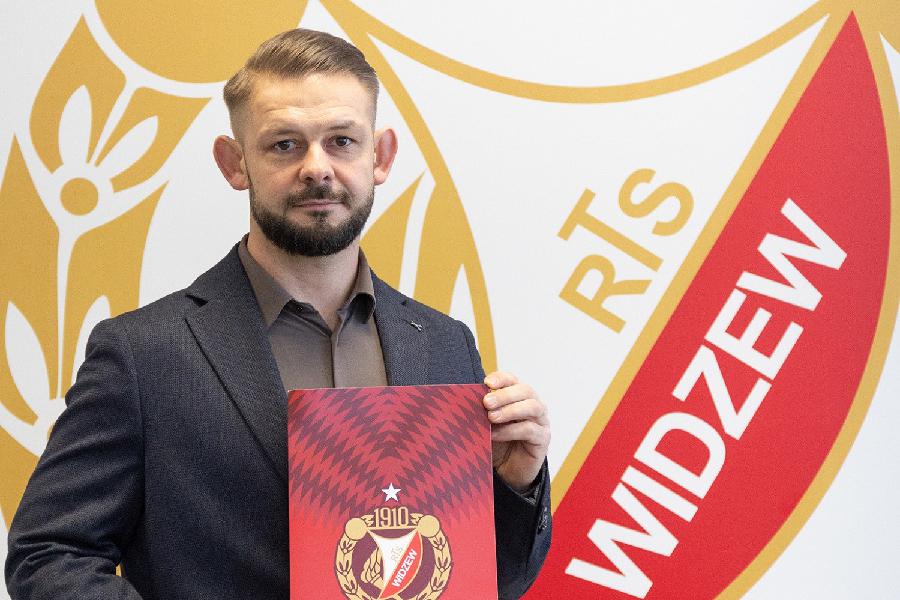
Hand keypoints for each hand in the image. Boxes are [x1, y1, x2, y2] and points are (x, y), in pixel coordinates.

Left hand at [483, 371, 549, 492]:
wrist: (509, 470)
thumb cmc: (499, 441)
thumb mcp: (488, 423)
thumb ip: (483, 411)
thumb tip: (466, 401)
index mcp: (520, 396)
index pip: (513, 380)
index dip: (501, 379)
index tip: (487, 383)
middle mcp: (534, 405)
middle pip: (525, 390)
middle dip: (504, 395)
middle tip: (486, 402)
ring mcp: (541, 421)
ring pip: (532, 407)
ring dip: (510, 410)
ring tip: (491, 417)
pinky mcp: (543, 439)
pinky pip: (530, 430)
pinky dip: (511, 430)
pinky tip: (496, 434)